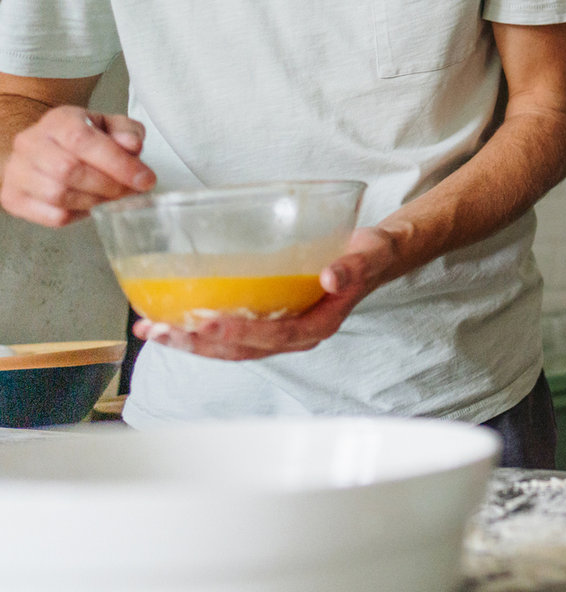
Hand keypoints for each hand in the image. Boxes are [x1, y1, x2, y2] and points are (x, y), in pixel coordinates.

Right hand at [0, 104, 150, 226]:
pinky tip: (90, 205)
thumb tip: (132, 145)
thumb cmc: (82, 138)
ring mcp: (17, 172)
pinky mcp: (14, 198)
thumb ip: (127, 131)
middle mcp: (31, 144)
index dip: (117, 163)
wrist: (43, 148)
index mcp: (57, 121)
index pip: (83, 140)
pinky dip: (79, 215)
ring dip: (96, 201)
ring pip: (59, 195)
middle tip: (132, 191)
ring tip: (113, 197)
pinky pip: (51, 216)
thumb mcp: (110, 125)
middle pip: (69, 170)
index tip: (145, 178)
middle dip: (110, 185)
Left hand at [135, 226, 400, 360]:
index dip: (240, 333)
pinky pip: (229, 334)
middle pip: (241, 350)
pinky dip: (198, 330)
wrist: (372, 258)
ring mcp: (279, 331)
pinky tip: (172, 319)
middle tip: (161, 331)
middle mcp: (294, 335)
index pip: (274, 336)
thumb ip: (352, 267)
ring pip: (229, 348)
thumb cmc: (369, 256)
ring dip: (189, 342)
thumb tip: (331, 276)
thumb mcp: (369, 255)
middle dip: (198, 344)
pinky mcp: (267, 321)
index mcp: (318, 325)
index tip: (209, 323)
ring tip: (152, 330)